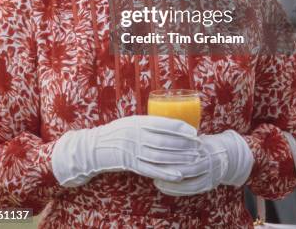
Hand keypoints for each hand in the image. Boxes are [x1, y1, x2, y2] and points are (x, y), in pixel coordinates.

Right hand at [51, 115, 200, 186]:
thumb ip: (149, 123)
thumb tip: (172, 124)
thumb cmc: (117, 131)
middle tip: (198, 147)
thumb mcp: (132, 121)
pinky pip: (152, 170)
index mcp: (138, 122)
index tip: (194, 131)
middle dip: (184, 145)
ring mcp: (134, 151)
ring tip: (193, 159)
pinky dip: (167, 173)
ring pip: (161, 156)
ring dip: (179, 159)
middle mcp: (137, 136)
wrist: (97, 147)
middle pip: (165, 141)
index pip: (163, 124)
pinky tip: (179, 174)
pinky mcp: (132, 165)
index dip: (180, 128)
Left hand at [154, 130, 253, 195]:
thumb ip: (182, 138)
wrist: (227, 154)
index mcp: (205, 147)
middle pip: (188, 168)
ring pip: (190, 182)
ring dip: (172, 183)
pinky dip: (177, 190)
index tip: (157, 154)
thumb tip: (160, 132)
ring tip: (156, 180)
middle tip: (154, 169)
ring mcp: (210, 175)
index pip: (187, 152)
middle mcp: (209, 161)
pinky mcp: (209, 185)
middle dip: (170, 170)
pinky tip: (164, 187)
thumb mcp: (196, 137)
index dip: (172, 154)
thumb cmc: (204, 143)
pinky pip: (191, 190)